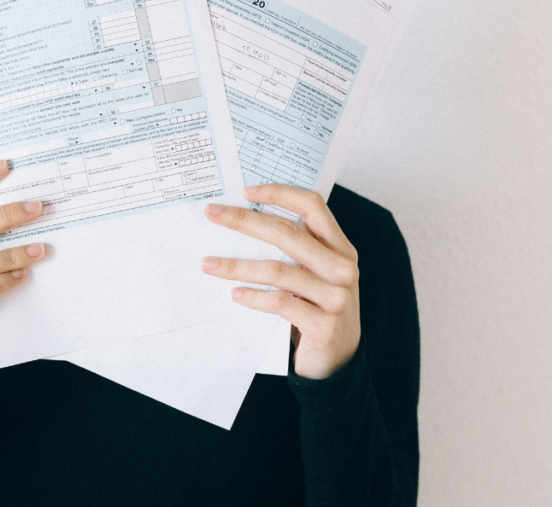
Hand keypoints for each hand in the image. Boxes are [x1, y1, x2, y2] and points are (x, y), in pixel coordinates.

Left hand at [201, 184, 360, 379]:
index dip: (280, 193)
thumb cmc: (319, 308)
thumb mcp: (316, 274)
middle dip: (244, 221)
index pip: (313, 206)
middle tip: (213, 214)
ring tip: (209, 264)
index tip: (246, 190)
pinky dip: (253, 297)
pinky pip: (280, 303)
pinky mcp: (323, 324)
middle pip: (288, 233)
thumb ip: (297, 250)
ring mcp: (336, 296)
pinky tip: (235, 295)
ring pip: (277, 270)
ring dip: (237, 266)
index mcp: (340, 247)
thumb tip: (246, 219)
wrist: (338, 361)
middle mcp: (342, 268)